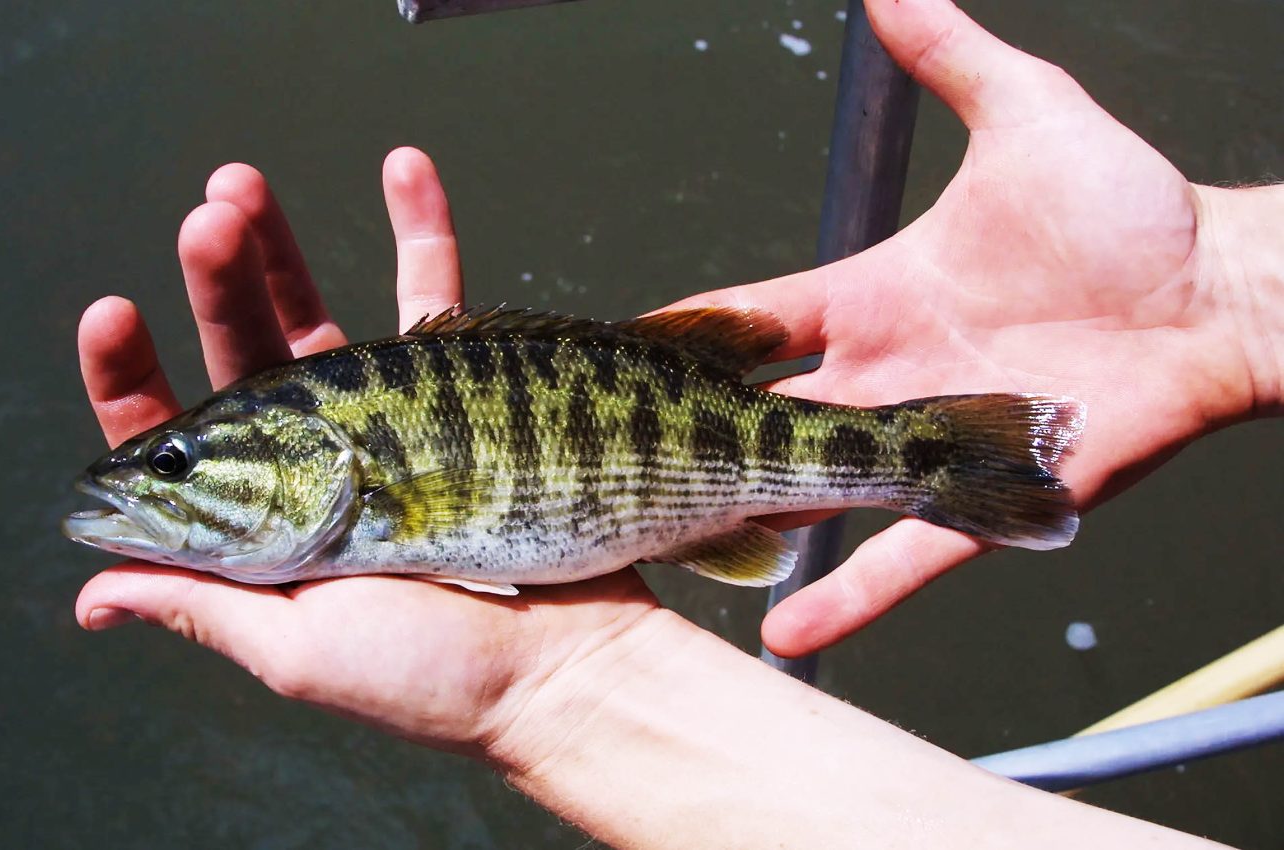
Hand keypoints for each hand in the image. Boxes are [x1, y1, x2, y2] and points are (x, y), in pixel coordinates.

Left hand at [74, 149, 659, 753]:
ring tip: (242, 183)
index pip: (175, 442)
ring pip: (322, 314)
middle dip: (213, 283)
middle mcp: (315, 472)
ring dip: (282, 245)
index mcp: (261, 527)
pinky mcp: (464, 401)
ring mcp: (387, 430)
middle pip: (244, 355)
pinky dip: (424, 230)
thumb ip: (199, 607)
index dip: (131, 373)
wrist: (569, 667)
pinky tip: (406, 166)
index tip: (111, 309)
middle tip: (203, 219)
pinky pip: (440, 297)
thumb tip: (89, 592)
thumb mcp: (297, 650)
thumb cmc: (435, 675)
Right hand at [669, 0, 1282, 655]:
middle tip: (613, 464)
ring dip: (746, 523)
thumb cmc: (1127, 209)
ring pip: (811, 490)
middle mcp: (882, 374)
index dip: (683, 333)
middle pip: (761, 414)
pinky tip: (785, 635)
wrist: (1216, 295)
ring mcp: (924, 443)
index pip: (749, 320)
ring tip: (663, 552)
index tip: (612, 350)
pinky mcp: (981, 495)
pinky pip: (902, 555)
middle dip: (694, 439)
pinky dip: (848, 597)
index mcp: (873, 296)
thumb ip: (950, 56)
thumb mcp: (1024, 115)